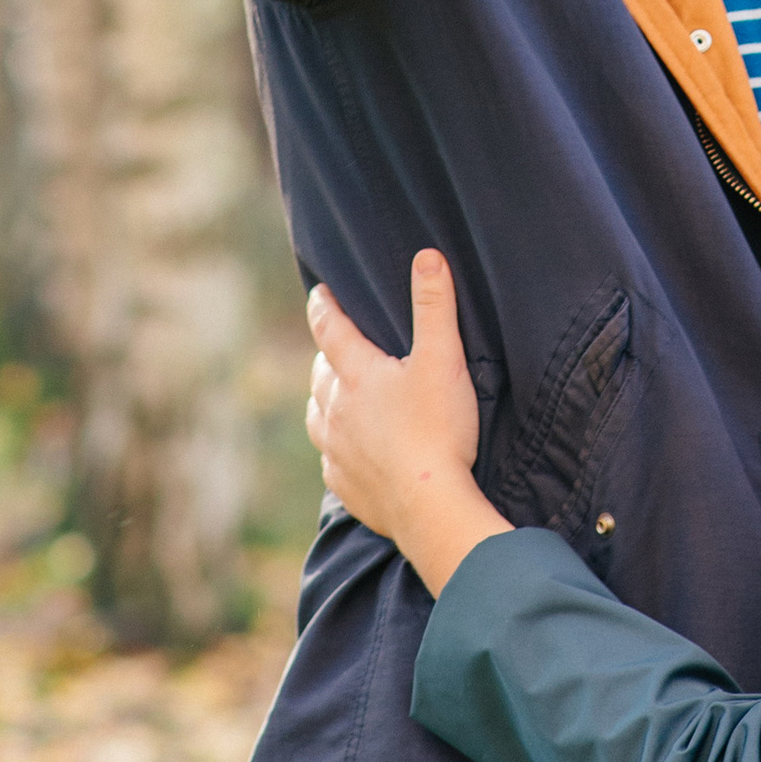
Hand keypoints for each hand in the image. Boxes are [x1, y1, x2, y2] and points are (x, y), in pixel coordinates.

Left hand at [305, 257, 510, 597]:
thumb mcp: (444, 358)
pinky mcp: (345, 485)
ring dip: (323, 401)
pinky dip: (335, 446)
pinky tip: (347, 449)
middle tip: (334, 347)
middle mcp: (337, 410)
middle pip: (320, 375)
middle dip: (325, 356)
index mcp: (357, 374)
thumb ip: (435, 306)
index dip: (324, 307)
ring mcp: (337, 451)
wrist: (429, 506)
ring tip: (333, 396)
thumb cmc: (439, 428)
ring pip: (317, 417)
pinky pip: (330, 459)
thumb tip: (427, 256)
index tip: (318, 293)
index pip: (330, 329)